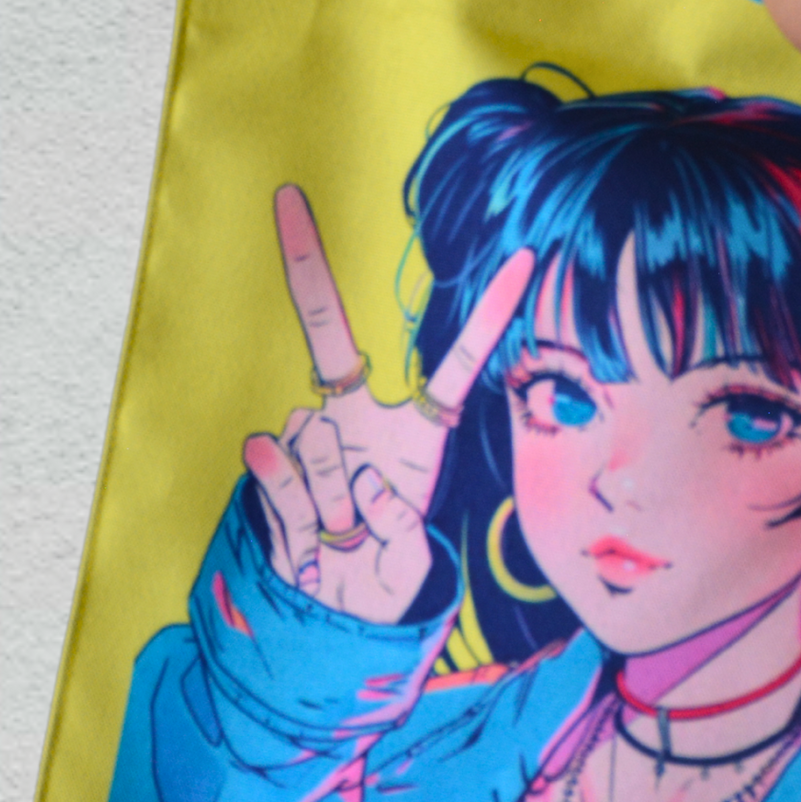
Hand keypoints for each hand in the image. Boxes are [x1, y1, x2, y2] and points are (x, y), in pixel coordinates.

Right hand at [242, 186, 534, 622]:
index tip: (527, 257)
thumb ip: (395, 527)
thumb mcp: (405, 557)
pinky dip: (299, 513)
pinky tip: (310, 538)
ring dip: (333, 506)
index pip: (455, 361)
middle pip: (325, 332)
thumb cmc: (380, 566)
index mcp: (414, 428)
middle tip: (286, 196)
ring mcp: (310, 431)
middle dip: (304, 258)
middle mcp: (355, 413)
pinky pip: (277, 466)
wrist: (328, 605)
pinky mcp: (273, 461)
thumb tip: (357, 487)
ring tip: (341, 538)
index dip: (491, 315)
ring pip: (313, 437)